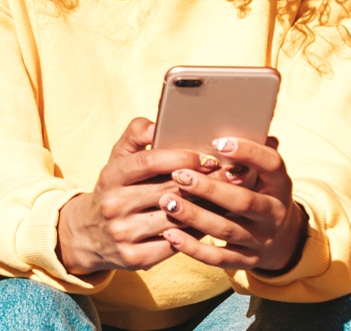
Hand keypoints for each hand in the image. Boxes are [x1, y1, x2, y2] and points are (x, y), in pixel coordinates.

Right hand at [56, 118, 220, 274]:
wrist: (89, 234)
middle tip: (228, 175)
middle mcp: (114, 205)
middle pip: (167, 190)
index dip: (182, 158)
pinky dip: (195, 233)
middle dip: (201, 181)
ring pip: (175, 218)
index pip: (150, 162)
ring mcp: (123, 234)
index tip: (206, 157)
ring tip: (226, 197)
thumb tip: (156, 124)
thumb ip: (136, 134)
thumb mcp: (118, 157)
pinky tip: (210, 221)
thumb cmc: (115, 186)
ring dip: (204, 207)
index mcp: (111, 176)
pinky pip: (174, 244)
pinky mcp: (134, 259)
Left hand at [158, 137, 307, 272]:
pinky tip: (170, 233)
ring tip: (167, 202)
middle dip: (209, 188)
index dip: (247, 151)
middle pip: (243, 201)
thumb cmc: (262, 190)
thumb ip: (253, 150)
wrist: (281, 238)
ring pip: (227, 229)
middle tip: (180, 175)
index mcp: (281, 183)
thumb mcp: (265, 171)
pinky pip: (218, 257)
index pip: (271, 163)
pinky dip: (193, 247)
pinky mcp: (247, 260)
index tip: (218, 141)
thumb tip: (245, 117)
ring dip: (195, 216)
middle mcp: (275, 212)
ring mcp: (262, 239)